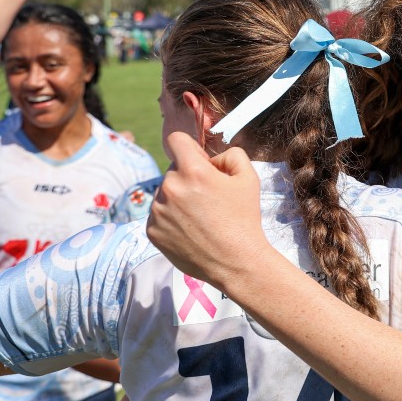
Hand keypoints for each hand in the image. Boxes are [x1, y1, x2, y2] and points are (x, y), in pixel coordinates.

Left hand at [146, 132, 264, 290]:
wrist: (236, 261)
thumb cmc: (244, 218)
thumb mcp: (249, 177)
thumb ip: (232, 154)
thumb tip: (213, 158)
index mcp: (193, 171)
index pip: (177, 140)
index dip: (190, 147)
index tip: (200, 162)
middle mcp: (170, 188)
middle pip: (174, 169)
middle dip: (188, 176)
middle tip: (208, 197)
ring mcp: (157, 211)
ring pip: (165, 192)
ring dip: (178, 197)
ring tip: (200, 216)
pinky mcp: (152, 231)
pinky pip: (158, 214)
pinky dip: (171, 218)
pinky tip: (191, 229)